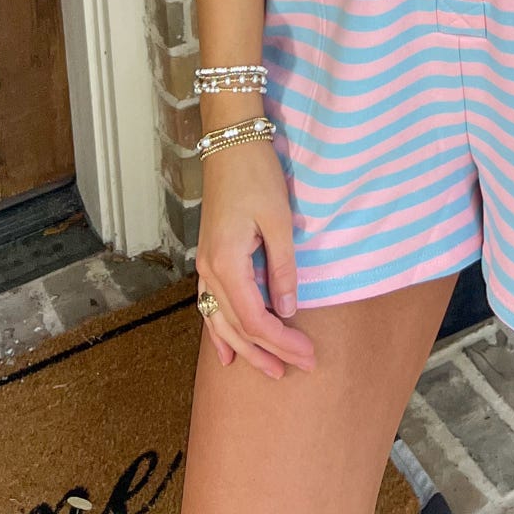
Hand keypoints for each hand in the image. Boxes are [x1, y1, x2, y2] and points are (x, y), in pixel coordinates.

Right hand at [195, 140, 316, 377]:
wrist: (230, 144)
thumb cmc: (257, 176)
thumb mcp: (279, 220)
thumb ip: (283, 267)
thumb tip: (289, 309)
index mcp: (227, 264)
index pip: (255, 319)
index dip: (281, 342)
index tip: (307, 355)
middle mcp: (210, 271)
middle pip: (238, 326)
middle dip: (268, 352)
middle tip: (297, 369)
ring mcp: (205, 266)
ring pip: (221, 322)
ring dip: (245, 348)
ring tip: (268, 370)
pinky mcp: (209, 258)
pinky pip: (210, 306)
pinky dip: (219, 332)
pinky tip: (226, 351)